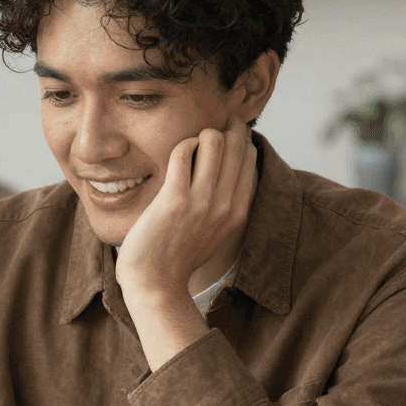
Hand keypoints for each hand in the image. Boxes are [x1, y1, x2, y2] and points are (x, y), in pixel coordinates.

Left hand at [115, 116, 255, 302]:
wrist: (156, 283)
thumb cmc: (177, 256)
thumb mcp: (213, 232)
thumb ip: (222, 207)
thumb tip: (223, 179)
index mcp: (238, 212)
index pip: (249, 161)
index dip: (241, 139)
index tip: (231, 128)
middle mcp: (225, 205)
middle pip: (237, 148)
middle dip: (227, 129)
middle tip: (215, 122)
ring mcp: (202, 201)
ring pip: (213, 144)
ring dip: (202, 134)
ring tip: (192, 140)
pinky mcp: (175, 200)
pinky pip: (182, 153)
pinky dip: (181, 144)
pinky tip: (177, 150)